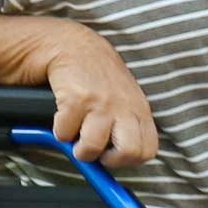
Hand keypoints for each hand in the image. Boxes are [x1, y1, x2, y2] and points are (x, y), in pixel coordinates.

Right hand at [46, 27, 158, 167]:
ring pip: (91, 148)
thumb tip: (119, 161)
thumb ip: (127, 124)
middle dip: (107, 160)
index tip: (113, 155)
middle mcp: (125, 106)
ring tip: (75, 133)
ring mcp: (102, 103)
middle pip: (129, 152)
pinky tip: (63, 116)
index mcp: (140, 109)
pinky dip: (59, 130)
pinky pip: (64, 133)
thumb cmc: (99, 78)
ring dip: (78, 148)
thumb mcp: (125, 99)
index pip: (148, 150)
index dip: (129, 160)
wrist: (74, 47)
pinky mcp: (77, 99)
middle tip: (95, 150)